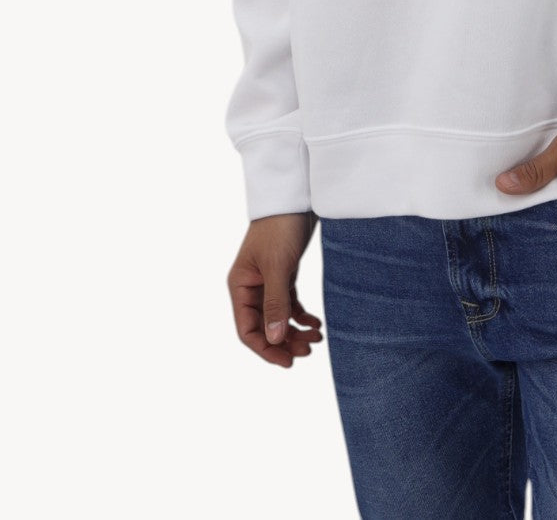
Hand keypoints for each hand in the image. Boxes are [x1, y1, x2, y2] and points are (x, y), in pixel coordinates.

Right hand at [227, 210, 323, 367]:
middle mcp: (251, 286)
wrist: (296, 195)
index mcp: (240, 286)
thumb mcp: (278, 267)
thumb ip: (275, 303)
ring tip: (316, 339)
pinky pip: (289, 303)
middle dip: (284, 342)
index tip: (288, 361)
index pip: (247, 329)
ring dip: (294, 331)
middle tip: (309, 351)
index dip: (265, 349)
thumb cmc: (280, 227)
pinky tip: (316, 323)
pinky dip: (301, 316)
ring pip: (278, 317)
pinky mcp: (284, 273)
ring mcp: (267, 280)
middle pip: (264, 327)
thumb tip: (273, 340)